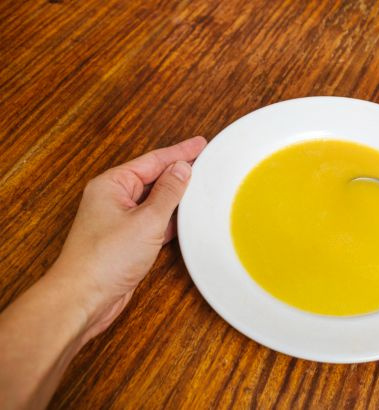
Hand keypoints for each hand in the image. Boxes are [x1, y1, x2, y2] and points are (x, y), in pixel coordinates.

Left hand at [52, 136, 206, 340]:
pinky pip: (155, 222)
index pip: (153, 161)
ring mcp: (120, 221)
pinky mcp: (127, 241)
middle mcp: (114, 199)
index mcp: (112, 185)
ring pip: (155, 201)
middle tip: (206, 162)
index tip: (200, 144)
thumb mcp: (146, 220)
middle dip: (179, 172)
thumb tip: (182, 169)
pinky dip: (172, 219)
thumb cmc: (105, 259)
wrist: (85, 297)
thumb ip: (168, 193)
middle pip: (154, 179)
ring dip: (177, 197)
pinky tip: (187, 219)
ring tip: (201, 187)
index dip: (180, 152)